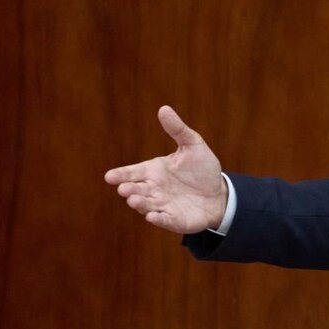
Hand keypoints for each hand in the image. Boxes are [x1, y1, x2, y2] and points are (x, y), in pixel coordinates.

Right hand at [104, 105, 227, 233]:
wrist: (219, 193)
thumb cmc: (202, 169)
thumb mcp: (193, 145)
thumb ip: (177, 130)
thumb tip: (164, 108)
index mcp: (153, 171)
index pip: (132, 172)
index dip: (120, 175)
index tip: (109, 176)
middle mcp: (154, 189)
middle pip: (136, 189)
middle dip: (129, 189)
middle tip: (124, 189)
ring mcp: (163, 205)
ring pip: (146, 205)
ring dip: (139, 203)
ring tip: (133, 200)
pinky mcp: (174, 220)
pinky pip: (164, 220)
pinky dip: (158, 219)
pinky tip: (152, 216)